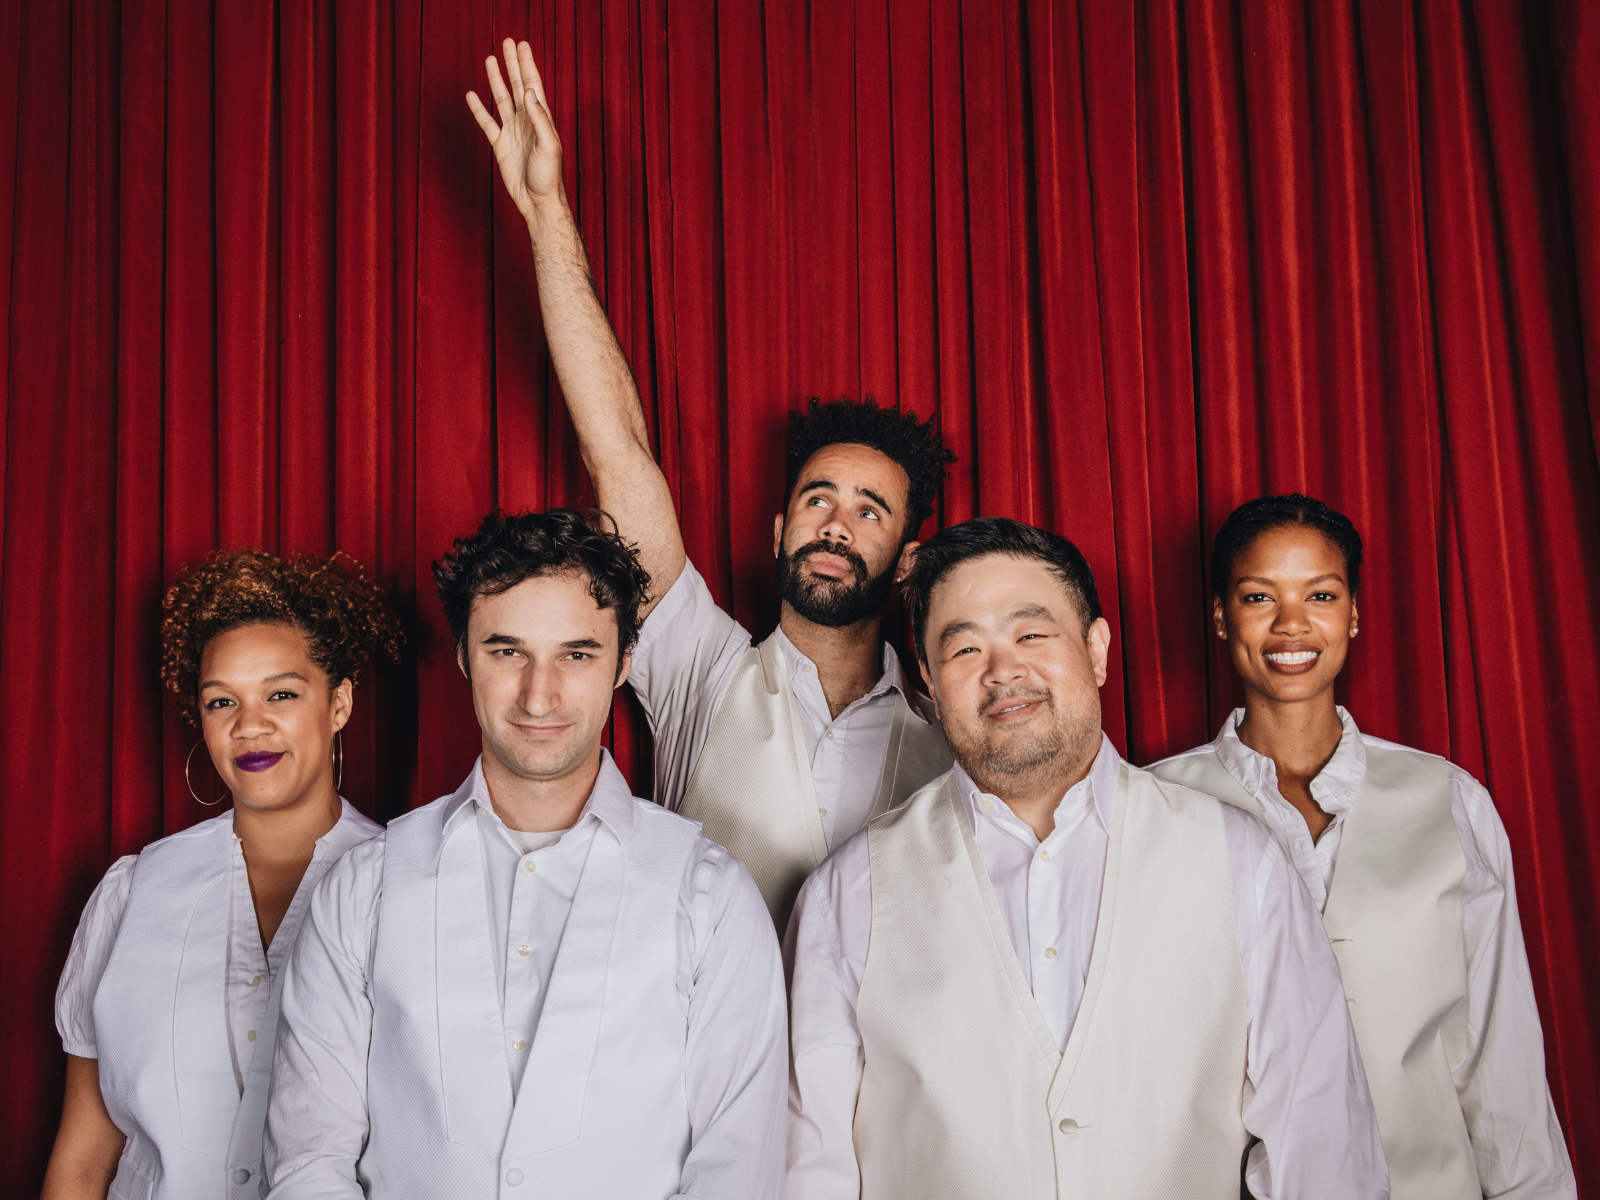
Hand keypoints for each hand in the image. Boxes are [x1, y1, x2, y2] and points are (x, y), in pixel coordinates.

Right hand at [467, 39, 562, 221]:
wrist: (537, 201)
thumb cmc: (549, 176)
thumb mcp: (548, 145)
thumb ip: (540, 118)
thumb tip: (530, 91)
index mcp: (541, 119)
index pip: (533, 84)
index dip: (527, 64)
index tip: (522, 45)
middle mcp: (527, 121)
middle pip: (518, 85)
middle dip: (512, 64)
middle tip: (507, 42)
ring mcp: (513, 132)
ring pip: (502, 99)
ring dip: (496, 80)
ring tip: (489, 59)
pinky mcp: (500, 145)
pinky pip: (487, 123)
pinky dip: (479, 109)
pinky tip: (471, 95)